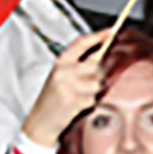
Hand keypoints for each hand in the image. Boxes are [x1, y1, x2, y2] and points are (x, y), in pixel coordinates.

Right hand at [20, 31, 108, 147]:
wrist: (41, 121)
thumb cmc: (54, 97)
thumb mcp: (60, 76)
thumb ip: (77, 65)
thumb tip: (100, 54)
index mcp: (60, 62)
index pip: (81, 43)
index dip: (98, 36)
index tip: (111, 32)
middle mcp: (63, 71)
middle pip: (95, 65)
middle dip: (98, 74)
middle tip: (89, 83)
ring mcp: (68, 85)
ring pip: (97, 82)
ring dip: (94, 91)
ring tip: (81, 96)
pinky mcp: (74, 101)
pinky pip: (93, 98)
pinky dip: (89, 103)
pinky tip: (78, 106)